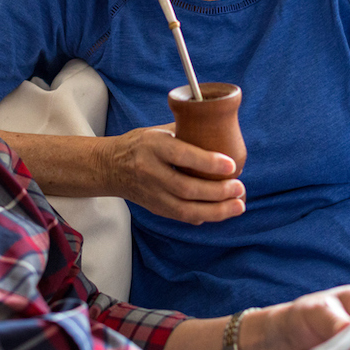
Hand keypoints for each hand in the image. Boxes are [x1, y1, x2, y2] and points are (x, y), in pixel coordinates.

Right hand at [100, 125, 245, 223]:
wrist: (110, 166)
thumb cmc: (142, 144)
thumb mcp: (160, 132)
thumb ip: (188, 134)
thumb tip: (224, 135)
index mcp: (152, 146)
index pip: (182, 155)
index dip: (208, 162)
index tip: (231, 164)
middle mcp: (150, 172)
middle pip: (187, 188)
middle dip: (218, 192)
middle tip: (240, 187)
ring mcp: (151, 194)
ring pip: (186, 209)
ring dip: (216, 210)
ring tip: (238, 205)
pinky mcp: (155, 208)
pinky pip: (182, 217)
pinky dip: (204, 216)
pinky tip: (222, 212)